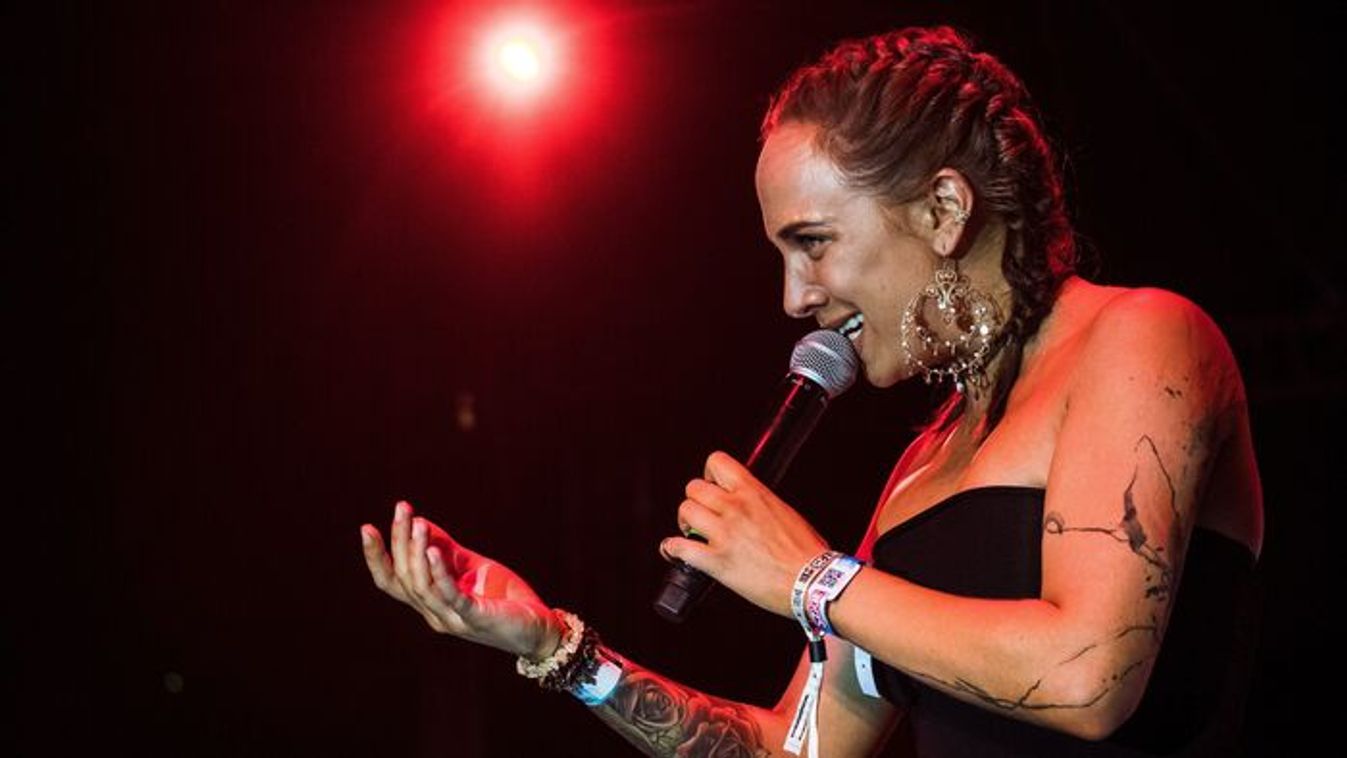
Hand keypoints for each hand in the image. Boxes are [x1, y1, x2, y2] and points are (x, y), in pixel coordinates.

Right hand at [360, 501, 561, 659]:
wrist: (539, 627)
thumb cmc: (504, 598)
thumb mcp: (471, 567)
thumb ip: (447, 550)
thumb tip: (421, 522)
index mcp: (431, 603)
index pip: (392, 581)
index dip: (376, 557)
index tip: (366, 528)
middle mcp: (434, 614)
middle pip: (404, 578)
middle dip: (399, 542)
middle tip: (401, 510)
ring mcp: (453, 619)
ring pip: (422, 587)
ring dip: (416, 553)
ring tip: (417, 524)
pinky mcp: (476, 618)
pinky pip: (450, 595)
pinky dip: (438, 573)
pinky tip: (432, 550)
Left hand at [660, 451, 829, 617]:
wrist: (813, 581)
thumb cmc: (806, 552)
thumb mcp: (785, 512)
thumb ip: (761, 504)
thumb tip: (751, 506)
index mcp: (754, 493)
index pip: (717, 462)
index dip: (709, 474)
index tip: (713, 487)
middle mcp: (735, 508)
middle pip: (693, 488)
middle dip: (695, 501)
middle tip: (702, 517)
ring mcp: (724, 534)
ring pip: (685, 511)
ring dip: (684, 523)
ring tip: (691, 533)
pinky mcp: (717, 561)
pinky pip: (679, 547)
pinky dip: (671, 549)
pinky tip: (674, 551)